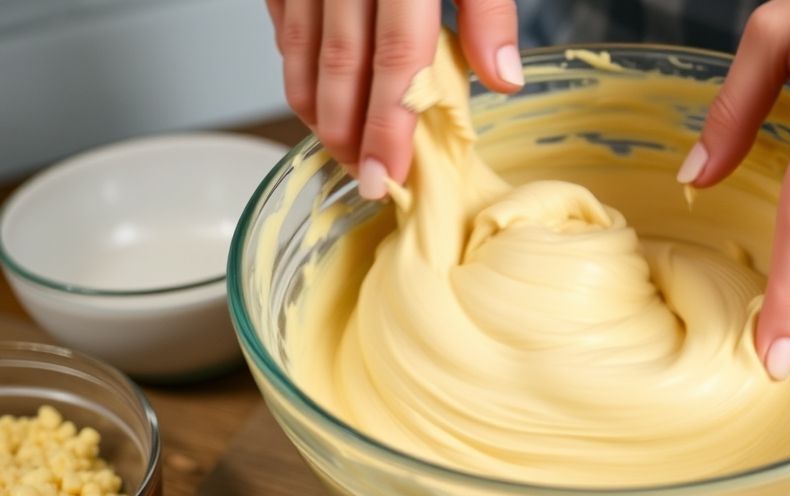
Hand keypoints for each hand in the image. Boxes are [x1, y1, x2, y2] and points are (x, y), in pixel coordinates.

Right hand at [266, 0, 522, 198]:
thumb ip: (487, 7)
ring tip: (337, 149)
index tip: (389, 175)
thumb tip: (503, 77)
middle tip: (362, 178)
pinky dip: (292, 60)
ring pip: (299, 46)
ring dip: (315, 107)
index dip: (390, 125)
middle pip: (341, 64)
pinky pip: (280, 17)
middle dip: (348, 132)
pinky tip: (309, 90)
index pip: (396, 59)